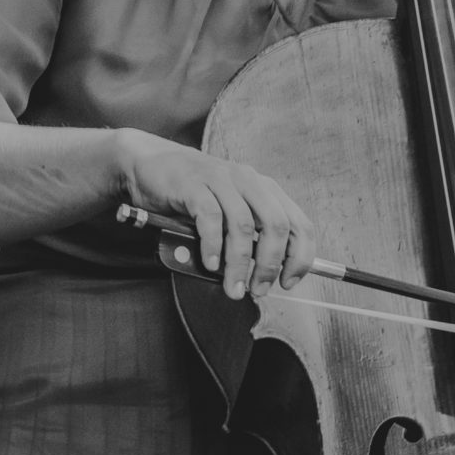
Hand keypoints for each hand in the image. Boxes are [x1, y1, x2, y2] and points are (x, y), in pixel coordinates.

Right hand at [118, 135, 315, 298]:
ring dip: (239, 263)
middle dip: (270, 264)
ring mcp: (222, 180)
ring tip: (233, 287)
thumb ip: (249, 237)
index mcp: (265, 189)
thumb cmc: (194, 194)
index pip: (298, 224)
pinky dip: (213, 245)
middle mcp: (248, 181)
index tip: (289, 282)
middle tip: (259, 289)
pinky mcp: (194, 184)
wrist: (153, 164)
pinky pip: (210, 218)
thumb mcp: (230, 212)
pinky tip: (210, 264)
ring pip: (243, 225)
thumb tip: (264, 275)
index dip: (300, 257)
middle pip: (275, 225)